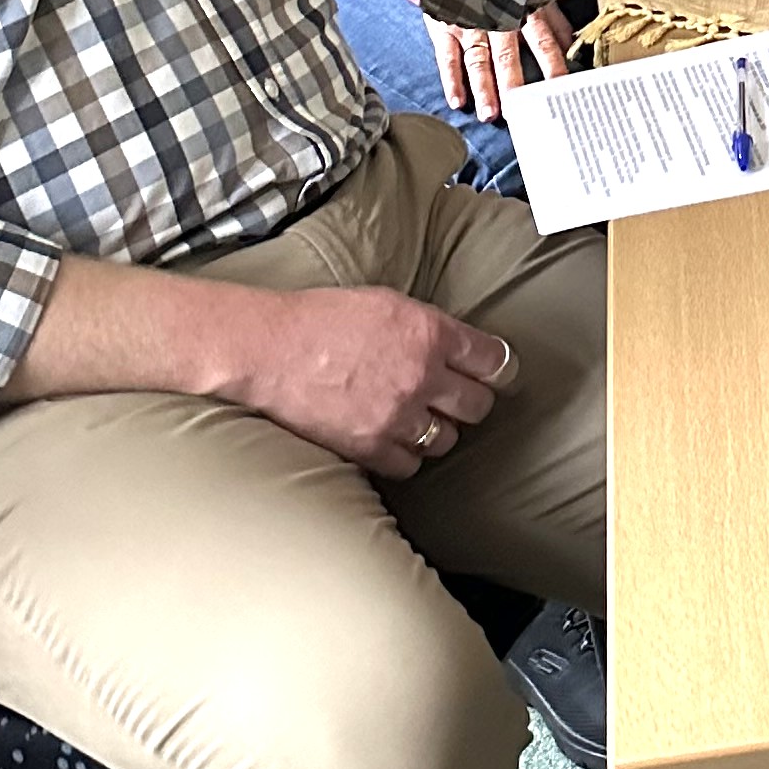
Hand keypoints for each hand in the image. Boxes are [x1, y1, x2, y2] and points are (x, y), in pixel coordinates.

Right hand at [234, 285, 519, 479]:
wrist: (270, 347)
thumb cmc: (323, 318)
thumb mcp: (389, 304)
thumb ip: (429, 328)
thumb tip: (458, 348)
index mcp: (431, 333)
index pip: (494, 360)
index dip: (499, 369)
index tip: (496, 374)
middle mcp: (422, 375)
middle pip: (478, 405)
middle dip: (473, 401)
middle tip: (461, 399)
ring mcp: (396, 415)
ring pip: (448, 439)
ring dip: (440, 430)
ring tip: (423, 420)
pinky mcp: (368, 446)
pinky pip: (410, 465)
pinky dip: (406, 456)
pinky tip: (396, 440)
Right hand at [427, 0, 580, 123]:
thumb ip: (553, 19)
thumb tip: (572, 45)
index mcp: (524, 8)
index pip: (543, 41)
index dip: (552, 66)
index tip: (561, 90)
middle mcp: (497, 17)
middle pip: (508, 56)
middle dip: (514, 85)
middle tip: (521, 111)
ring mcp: (469, 22)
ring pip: (478, 59)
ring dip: (483, 88)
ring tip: (490, 114)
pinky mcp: (444, 25)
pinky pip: (447, 56)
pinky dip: (451, 79)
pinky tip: (456, 101)